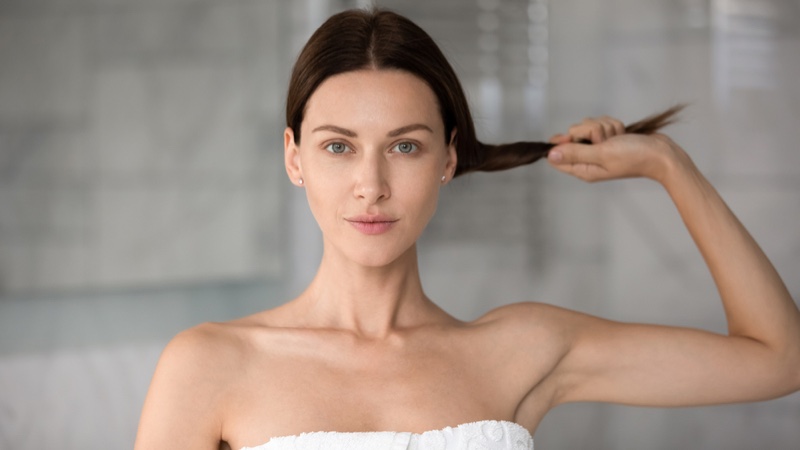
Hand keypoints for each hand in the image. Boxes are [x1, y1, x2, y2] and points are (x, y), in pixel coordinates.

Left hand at [546, 115, 683, 182]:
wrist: (661, 153)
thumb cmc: (634, 157)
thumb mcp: (602, 155)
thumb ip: (575, 153)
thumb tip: (550, 154)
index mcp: (582, 169)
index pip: (557, 156)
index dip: (562, 142)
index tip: (574, 138)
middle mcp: (588, 158)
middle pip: (573, 134)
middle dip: (590, 130)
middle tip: (605, 140)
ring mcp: (598, 147)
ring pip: (588, 125)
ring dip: (604, 127)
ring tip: (618, 138)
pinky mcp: (608, 138)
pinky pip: (601, 122)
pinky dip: (613, 125)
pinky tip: (623, 134)